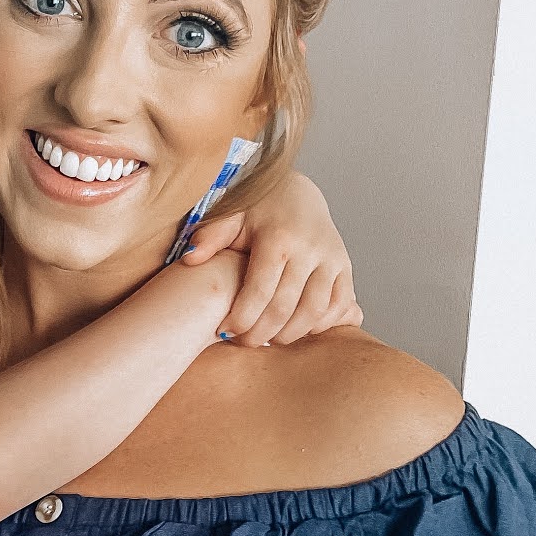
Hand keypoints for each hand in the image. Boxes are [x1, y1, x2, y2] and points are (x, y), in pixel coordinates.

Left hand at [181, 171, 360, 346]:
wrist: (298, 193)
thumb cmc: (257, 210)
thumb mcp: (231, 215)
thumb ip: (210, 236)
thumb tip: (190, 259)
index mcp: (279, 236)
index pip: (260, 291)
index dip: (242, 318)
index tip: (226, 331)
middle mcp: (310, 248)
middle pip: (286, 307)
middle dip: (261, 333)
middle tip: (244, 342)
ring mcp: (332, 259)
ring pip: (314, 312)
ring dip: (290, 334)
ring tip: (268, 338)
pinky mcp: (345, 268)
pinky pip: (338, 307)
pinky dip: (319, 325)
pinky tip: (296, 328)